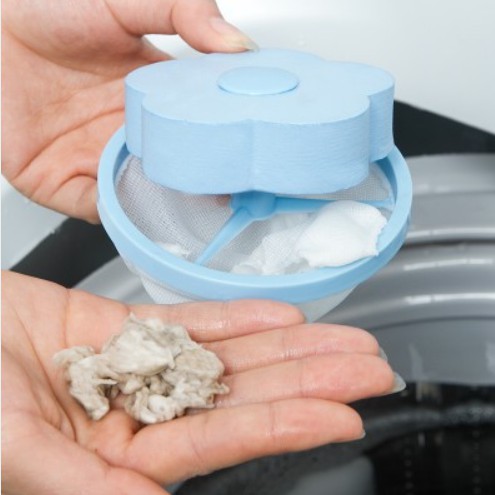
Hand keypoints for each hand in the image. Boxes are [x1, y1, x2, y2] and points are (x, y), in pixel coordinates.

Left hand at [1, 0, 255, 222]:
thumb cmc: (48, 10)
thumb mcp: (127, 2)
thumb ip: (185, 12)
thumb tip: (239, 45)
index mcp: (155, 100)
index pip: (201, 132)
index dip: (223, 145)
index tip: (245, 155)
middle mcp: (132, 136)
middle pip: (179, 173)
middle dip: (202, 186)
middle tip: (229, 190)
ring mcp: (102, 162)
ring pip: (146, 196)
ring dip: (166, 204)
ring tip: (190, 206)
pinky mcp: (67, 184)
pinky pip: (102, 210)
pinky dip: (120, 215)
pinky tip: (137, 209)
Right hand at [1, 271, 399, 493]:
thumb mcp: (16, 451)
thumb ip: (87, 488)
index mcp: (120, 460)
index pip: (224, 441)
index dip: (287, 426)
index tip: (345, 415)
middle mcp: (140, 415)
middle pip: (243, 395)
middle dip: (310, 380)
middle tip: (372, 369)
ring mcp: (137, 368)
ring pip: (228, 356)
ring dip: (288, 347)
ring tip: (345, 340)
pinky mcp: (122, 327)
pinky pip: (190, 322)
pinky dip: (235, 319)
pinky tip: (281, 316)